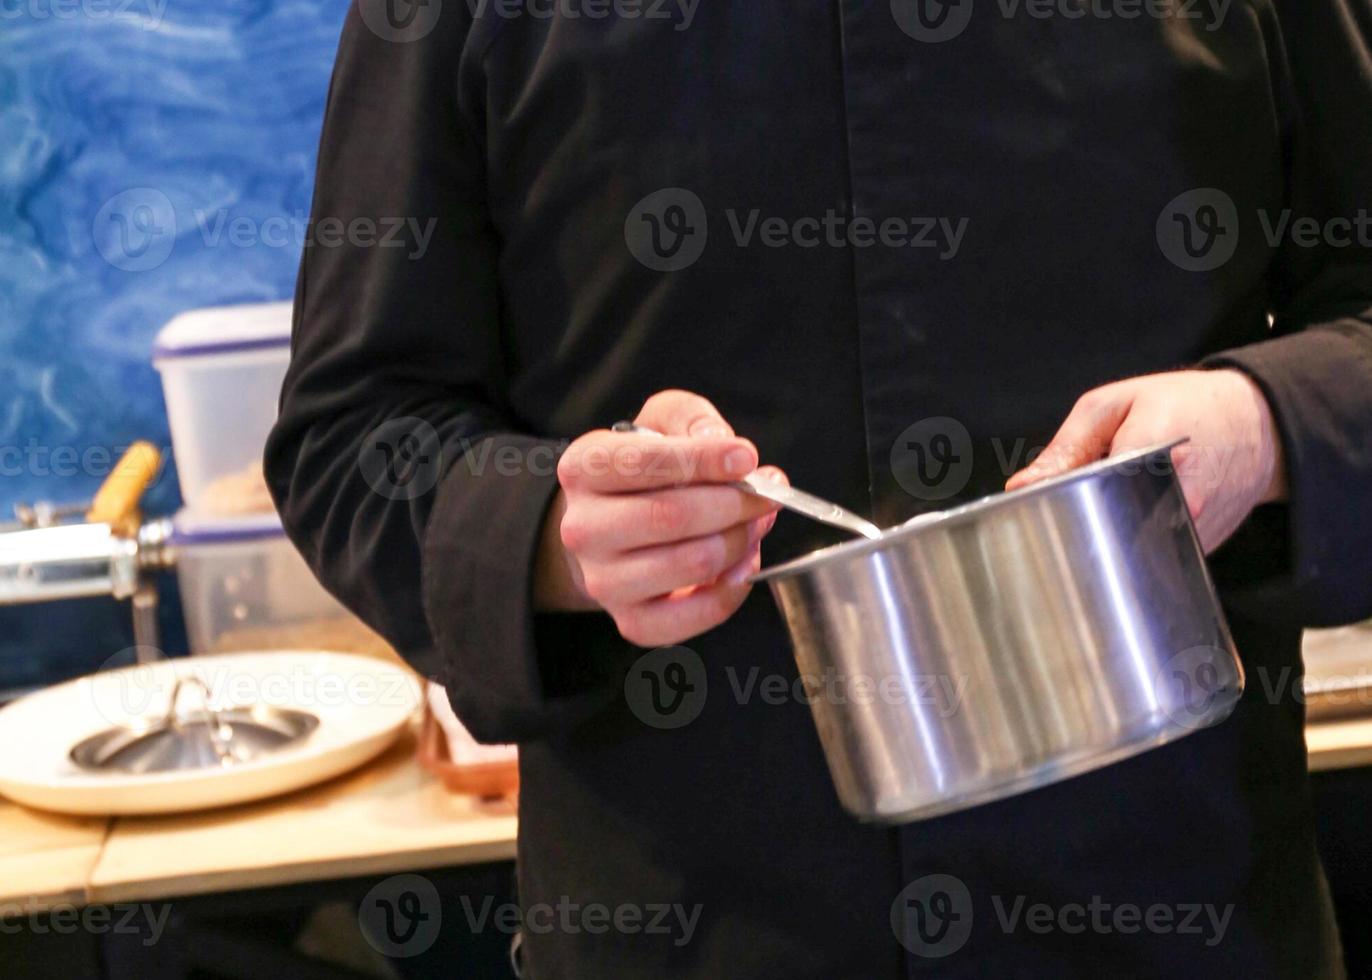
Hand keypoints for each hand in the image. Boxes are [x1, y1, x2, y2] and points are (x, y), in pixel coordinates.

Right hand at [534, 390, 784, 645]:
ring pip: (692, 563)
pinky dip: (735, 588)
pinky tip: (743, 562)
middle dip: (735, 503)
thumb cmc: (644, 471)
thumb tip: (725, 446)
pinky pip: (698, 614)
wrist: (612, 530)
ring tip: (755, 522)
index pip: (641, 462)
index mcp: (582, 469)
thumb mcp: (660, 422)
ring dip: (741, 540)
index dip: (703, 459)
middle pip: (672, 516)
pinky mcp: (632, 621)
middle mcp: (582, 528)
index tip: (746, 457)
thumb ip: (691, 419)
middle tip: (767, 493)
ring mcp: (603, 581)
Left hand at [1005, 369, 1286, 552]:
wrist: (1258, 425)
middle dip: (1077, 521)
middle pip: (1107, 527)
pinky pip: (1152, 555)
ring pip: (1129, 548)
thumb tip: (1021, 486)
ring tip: (1102, 508)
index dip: (1056, 500)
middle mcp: (1182, 497)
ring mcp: (1195, 529)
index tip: (1035, 504)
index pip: (1092, 489)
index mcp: (1156, 449)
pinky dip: (1133, 541)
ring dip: (1107, 534)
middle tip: (1061, 510)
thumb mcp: (1115, 404)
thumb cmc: (1183, 405)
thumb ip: (1068, 446)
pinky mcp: (1201, 550)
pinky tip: (1130, 519)